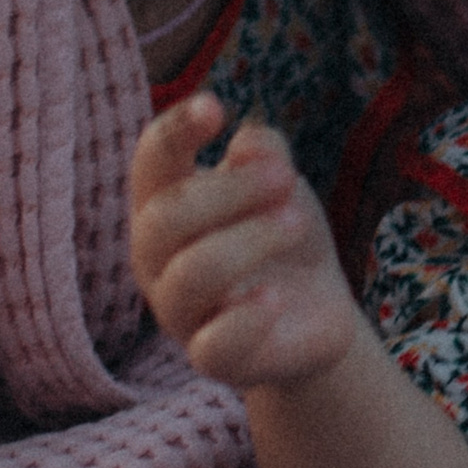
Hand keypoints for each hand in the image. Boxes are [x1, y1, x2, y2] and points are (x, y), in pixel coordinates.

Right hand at [131, 92, 359, 390]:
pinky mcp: (217, 360)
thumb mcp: (283, 184)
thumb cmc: (283, 235)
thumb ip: (264, 155)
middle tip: (287, 179)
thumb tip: (248, 143)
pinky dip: (247, 317)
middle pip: (166, 218)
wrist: (316, 313)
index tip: (214, 108)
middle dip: (231, 190)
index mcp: (164, 207)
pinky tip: (275, 296)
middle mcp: (158, 261)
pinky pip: (214, 345)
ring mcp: (181, 314)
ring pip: (191, 274)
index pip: (150, 163)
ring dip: (251, 239)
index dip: (174, 132)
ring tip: (297, 222)